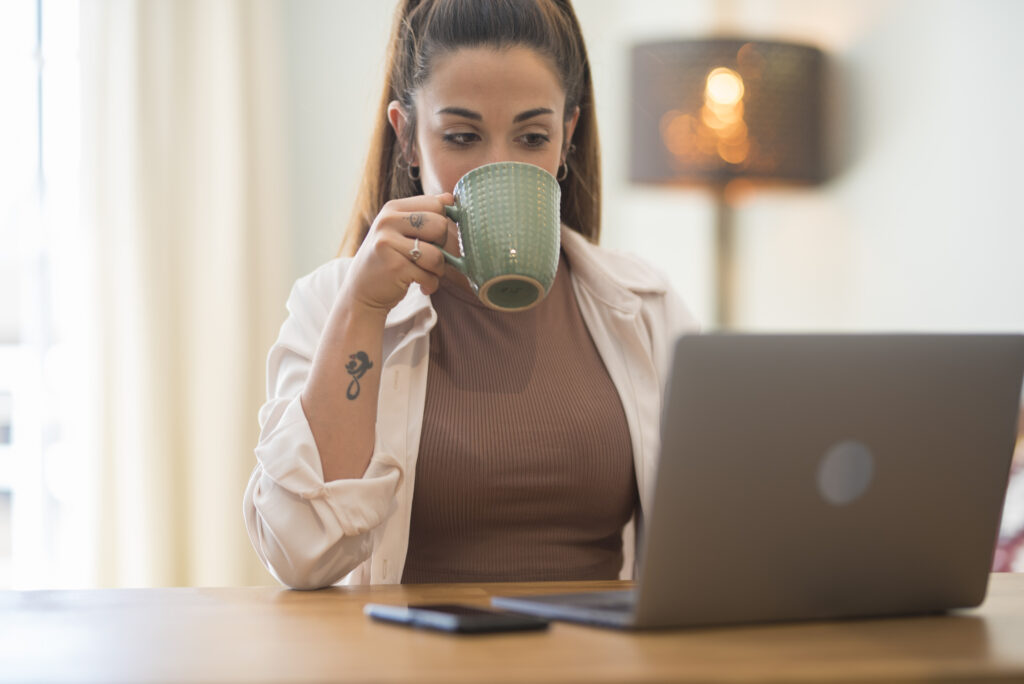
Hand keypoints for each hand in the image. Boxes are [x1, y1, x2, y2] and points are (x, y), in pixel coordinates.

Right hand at [339, 193, 453, 315]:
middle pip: (440, 225)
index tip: (434, 239)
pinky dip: (431, 285)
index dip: (444, 224)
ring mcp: (388, 244)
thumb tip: (450, 198)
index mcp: (392, 208)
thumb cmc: (387, 260)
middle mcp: (388, 222)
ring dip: (439, 270)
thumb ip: (423, 214)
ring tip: (427, 274)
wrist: (360, 293)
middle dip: (444, 246)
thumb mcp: (400, 231)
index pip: (437, 205)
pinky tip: (421, 286)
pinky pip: (430, 276)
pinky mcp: (394, 267)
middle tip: (431, 259)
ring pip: (437, 254)